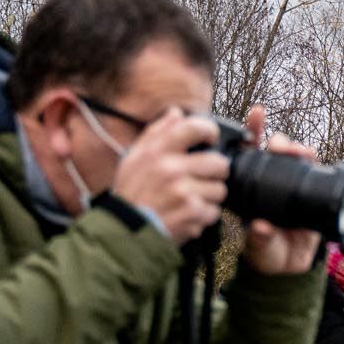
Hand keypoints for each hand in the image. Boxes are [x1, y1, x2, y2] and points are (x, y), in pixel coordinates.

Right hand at [111, 108, 225, 244]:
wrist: (123, 230)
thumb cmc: (130, 193)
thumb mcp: (134, 157)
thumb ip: (156, 133)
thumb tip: (176, 113)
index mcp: (158, 151)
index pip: (195, 127)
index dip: (209, 131)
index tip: (211, 139)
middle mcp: (172, 169)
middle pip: (219, 163)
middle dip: (214, 172)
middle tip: (202, 178)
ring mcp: (184, 193)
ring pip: (220, 190)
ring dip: (209, 197)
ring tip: (191, 200)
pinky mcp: (192, 214)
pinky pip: (214, 212)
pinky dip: (204, 216)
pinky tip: (187, 215)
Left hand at [237, 105, 325, 275]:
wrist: (289, 269)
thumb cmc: (265, 254)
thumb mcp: (259, 248)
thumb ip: (259, 239)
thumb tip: (261, 227)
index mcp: (252, 189)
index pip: (251, 155)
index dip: (252, 131)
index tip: (258, 113)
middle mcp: (272, 183)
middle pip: (276, 152)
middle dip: (280, 141)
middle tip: (281, 145)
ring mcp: (293, 188)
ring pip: (297, 158)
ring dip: (298, 149)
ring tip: (301, 151)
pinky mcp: (312, 196)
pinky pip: (316, 175)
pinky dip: (316, 162)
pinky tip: (314, 156)